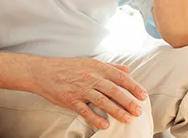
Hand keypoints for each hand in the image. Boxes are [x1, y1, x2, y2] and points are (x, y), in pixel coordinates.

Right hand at [32, 57, 147, 129]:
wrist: (44, 72)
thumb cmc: (68, 67)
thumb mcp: (90, 63)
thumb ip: (110, 67)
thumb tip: (127, 70)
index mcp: (97, 67)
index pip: (119, 77)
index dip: (133, 86)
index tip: (143, 96)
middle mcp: (90, 77)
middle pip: (113, 90)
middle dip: (128, 101)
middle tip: (139, 111)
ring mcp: (80, 89)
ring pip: (101, 101)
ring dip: (115, 110)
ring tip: (127, 119)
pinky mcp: (70, 99)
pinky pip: (84, 110)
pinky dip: (95, 117)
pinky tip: (105, 125)